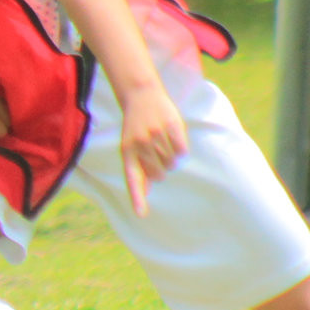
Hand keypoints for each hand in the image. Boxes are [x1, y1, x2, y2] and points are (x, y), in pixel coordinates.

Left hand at [116, 81, 187, 217]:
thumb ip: (138, 167)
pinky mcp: (170, 127)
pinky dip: (181, 148)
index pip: (133, 179)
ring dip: (172, 156)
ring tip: (162, 140)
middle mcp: (140, 145)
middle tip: (157, 153)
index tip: (140, 215)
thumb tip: (145, 190)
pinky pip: (182, 151)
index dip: (137, 198)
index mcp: (127, 151)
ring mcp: (155, 135)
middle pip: (160, 174)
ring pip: (172, 163)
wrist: (141, 95)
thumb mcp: (130, 145)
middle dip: (162, 169)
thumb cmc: (136, 125)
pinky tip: (173, 137)